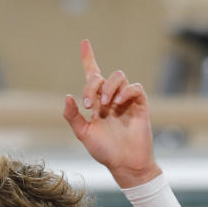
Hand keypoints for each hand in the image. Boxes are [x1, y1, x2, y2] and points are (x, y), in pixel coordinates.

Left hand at [62, 39, 161, 187]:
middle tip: (90, 105)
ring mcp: (126, 101)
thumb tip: (68, 96)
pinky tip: (118, 103)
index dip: (88, 58)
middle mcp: (111, 98)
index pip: (92, 75)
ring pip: (119, 77)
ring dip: (109, 87)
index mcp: (96, 103)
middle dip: (92, 86)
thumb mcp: (83, 134)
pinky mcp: (140, 106)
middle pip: (101, 76)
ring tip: (106, 105)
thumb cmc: (104, 150)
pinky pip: (135, 88)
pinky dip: (126, 91)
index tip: (84, 42)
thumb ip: (73, 116)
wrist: (124, 163)